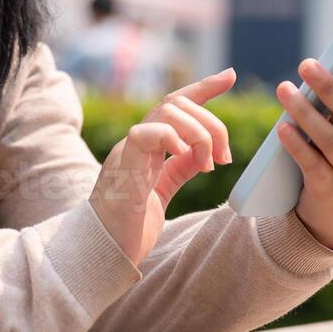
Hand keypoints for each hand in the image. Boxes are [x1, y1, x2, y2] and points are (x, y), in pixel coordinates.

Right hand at [90, 68, 236, 265]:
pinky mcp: (122, 165)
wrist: (103, 255)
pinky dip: (173, 139)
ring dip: (198, 133)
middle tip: (224, 158)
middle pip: (176, 104)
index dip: (203, 88)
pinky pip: (146, 134)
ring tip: (208, 165)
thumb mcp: (162, 192)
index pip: (175, 105)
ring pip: (166, 112)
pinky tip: (189, 160)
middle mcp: (135, 143)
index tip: (229, 76)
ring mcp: (126, 152)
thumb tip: (203, 152)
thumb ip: (179, 169)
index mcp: (146, 148)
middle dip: (211, 123)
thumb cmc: (128, 230)